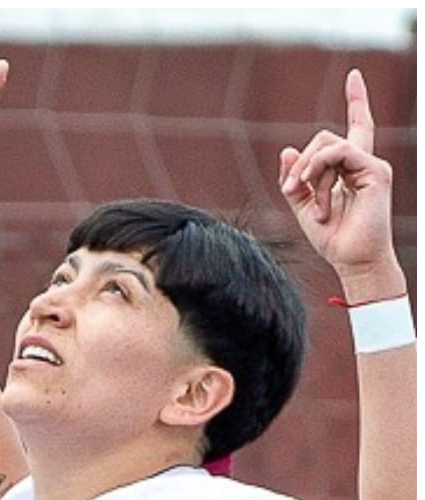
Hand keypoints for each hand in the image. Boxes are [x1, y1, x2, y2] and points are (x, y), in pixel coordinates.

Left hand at [279, 69, 399, 290]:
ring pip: (328, 143)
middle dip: (301, 162)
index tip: (355, 75)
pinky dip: (318, 168)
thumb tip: (288, 150)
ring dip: (306, 170)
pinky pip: (339, 152)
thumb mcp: (303, 205)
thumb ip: (296, 178)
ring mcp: (372, 165)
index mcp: (350, 168)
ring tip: (301, 196)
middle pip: (326, 138)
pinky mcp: (376, 171)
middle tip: (290, 190)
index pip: (357, 127)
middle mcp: (364, 162)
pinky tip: (311, 190)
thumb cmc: (332, 237)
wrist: (352, 260)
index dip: (357, 100)